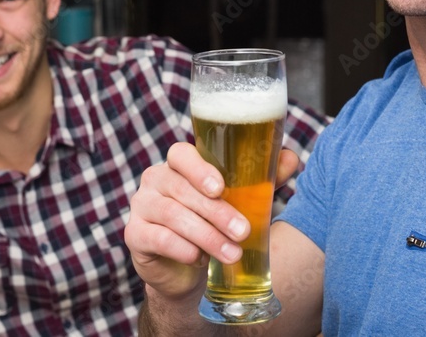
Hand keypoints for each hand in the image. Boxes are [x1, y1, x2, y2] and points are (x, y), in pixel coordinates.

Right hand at [124, 142, 299, 300]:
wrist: (188, 270)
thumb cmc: (214, 224)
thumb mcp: (240, 200)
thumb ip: (262, 178)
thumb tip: (291, 157)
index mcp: (178, 166)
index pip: (180, 154)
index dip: (198, 168)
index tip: (220, 187)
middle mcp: (155, 180)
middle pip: (180, 188)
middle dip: (215, 212)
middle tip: (243, 231)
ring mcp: (141, 207)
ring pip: (170, 215)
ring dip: (205, 235)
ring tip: (231, 253)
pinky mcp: (135, 235)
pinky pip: (156, 238)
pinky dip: (182, 249)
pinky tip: (200, 259)